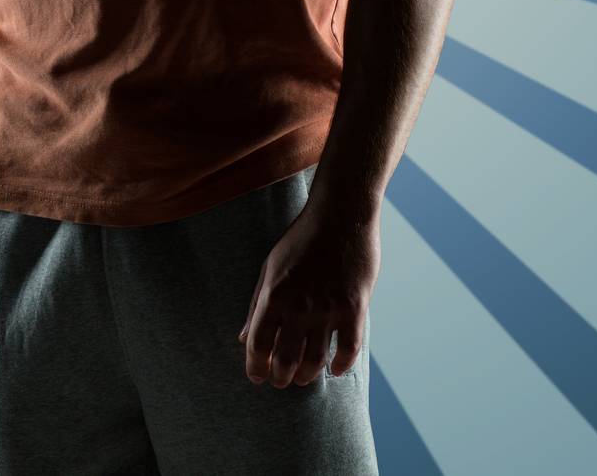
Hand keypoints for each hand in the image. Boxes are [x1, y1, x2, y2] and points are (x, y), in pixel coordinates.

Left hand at [238, 195, 379, 387]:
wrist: (341, 215)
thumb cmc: (301, 240)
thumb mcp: (269, 267)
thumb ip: (256, 305)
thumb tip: (242, 339)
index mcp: (273, 294)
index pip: (257, 345)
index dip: (255, 367)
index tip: (257, 377)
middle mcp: (298, 306)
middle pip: (285, 360)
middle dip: (280, 377)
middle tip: (280, 381)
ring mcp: (327, 309)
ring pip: (315, 361)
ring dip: (306, 375)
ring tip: (302, 378)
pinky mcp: (354, 308)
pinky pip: (348, 350)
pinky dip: (340, 366)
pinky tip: (334, 369)